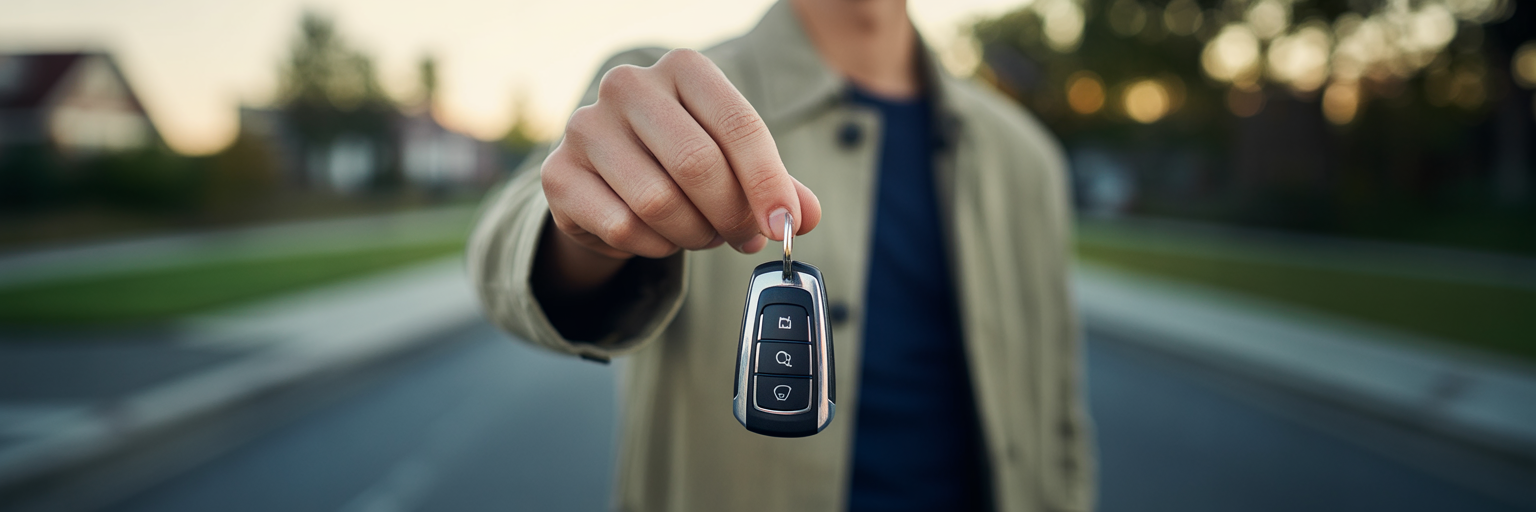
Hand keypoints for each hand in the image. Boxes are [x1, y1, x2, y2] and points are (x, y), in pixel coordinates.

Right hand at [540, 49, 821, 273]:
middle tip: (744, 239)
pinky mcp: (559, 173)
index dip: (767, 182)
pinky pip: (624, 227)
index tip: (785, 225)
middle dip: (731, 215)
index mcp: (682, 68)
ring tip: (702, 234)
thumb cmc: (682, 166)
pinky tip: (661, 238)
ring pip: (659, 202)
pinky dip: (655, 246)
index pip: (738, 124)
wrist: (607, 184)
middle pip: (698, 165)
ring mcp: (586, 126)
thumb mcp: (736, 165)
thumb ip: (777, 187)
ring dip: (693, 234)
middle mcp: (628, 85)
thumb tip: (805, 217)